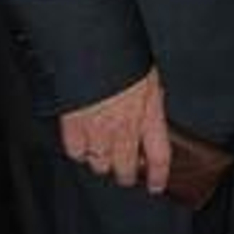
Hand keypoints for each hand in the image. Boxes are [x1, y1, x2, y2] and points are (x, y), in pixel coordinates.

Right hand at [60, 66, 170, 193]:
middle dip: (126, 174)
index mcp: (149, 112)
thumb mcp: (149, 79)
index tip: (156, 186)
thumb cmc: (124, 58)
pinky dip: (81, 152)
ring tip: (105, 154)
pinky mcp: (73, 128)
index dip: (159, 175)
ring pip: (100, 164)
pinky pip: (77, 153)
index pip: (159, 155)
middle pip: (126, 167)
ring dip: (103, 162)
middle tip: (126, 173)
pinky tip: (85, 144)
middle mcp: (124, 127)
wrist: (92, 48)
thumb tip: (152, 121)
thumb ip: (150, 104)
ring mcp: (97, 130)